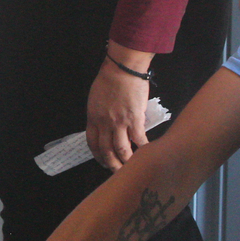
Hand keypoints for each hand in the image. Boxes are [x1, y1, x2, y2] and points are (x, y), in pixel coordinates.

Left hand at [86, 44, 153, 170]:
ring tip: (132, 166)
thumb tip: (109, 127)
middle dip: (112, 164)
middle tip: (118, 171)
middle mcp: (104, 124)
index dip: (98, 155)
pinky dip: (143, 149)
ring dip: (127, 162)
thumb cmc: (109, 80)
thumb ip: (100, 115)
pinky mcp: (135, 120)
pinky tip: (147, 152)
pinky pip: (139, 140)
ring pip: (122, 150)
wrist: (122, 70)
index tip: (103, 161)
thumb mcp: (96, 99)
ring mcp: (119, 123)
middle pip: (106, 151)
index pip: (92, 142)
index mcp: (93, 118)